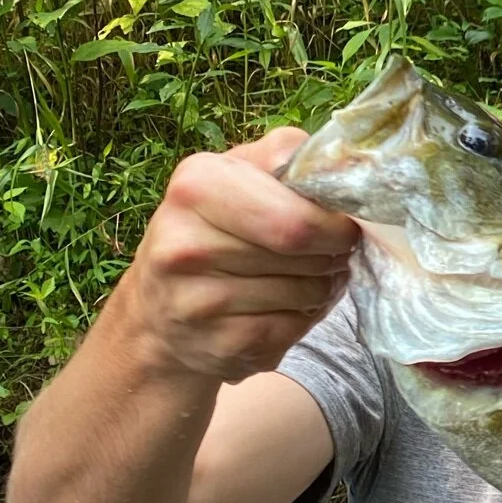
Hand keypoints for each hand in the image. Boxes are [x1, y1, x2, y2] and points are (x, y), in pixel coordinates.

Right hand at [119, 128, 358, 383]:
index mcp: (196, 186)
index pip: (295, 216)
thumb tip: (341, 165)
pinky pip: (295, 328)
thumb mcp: (235, 176)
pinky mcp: (222, 345)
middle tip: (331, 252)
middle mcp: (186, 243)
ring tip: (304, 278)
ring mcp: (199, 301)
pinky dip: (304, 318)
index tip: (342, 225)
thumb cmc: (213, 232)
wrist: (159, 316)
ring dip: (323, 286)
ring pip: (308, 292)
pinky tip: (286, 308)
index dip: (335, 224)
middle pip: (307, 254)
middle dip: (334, 254)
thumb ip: (285, 156)